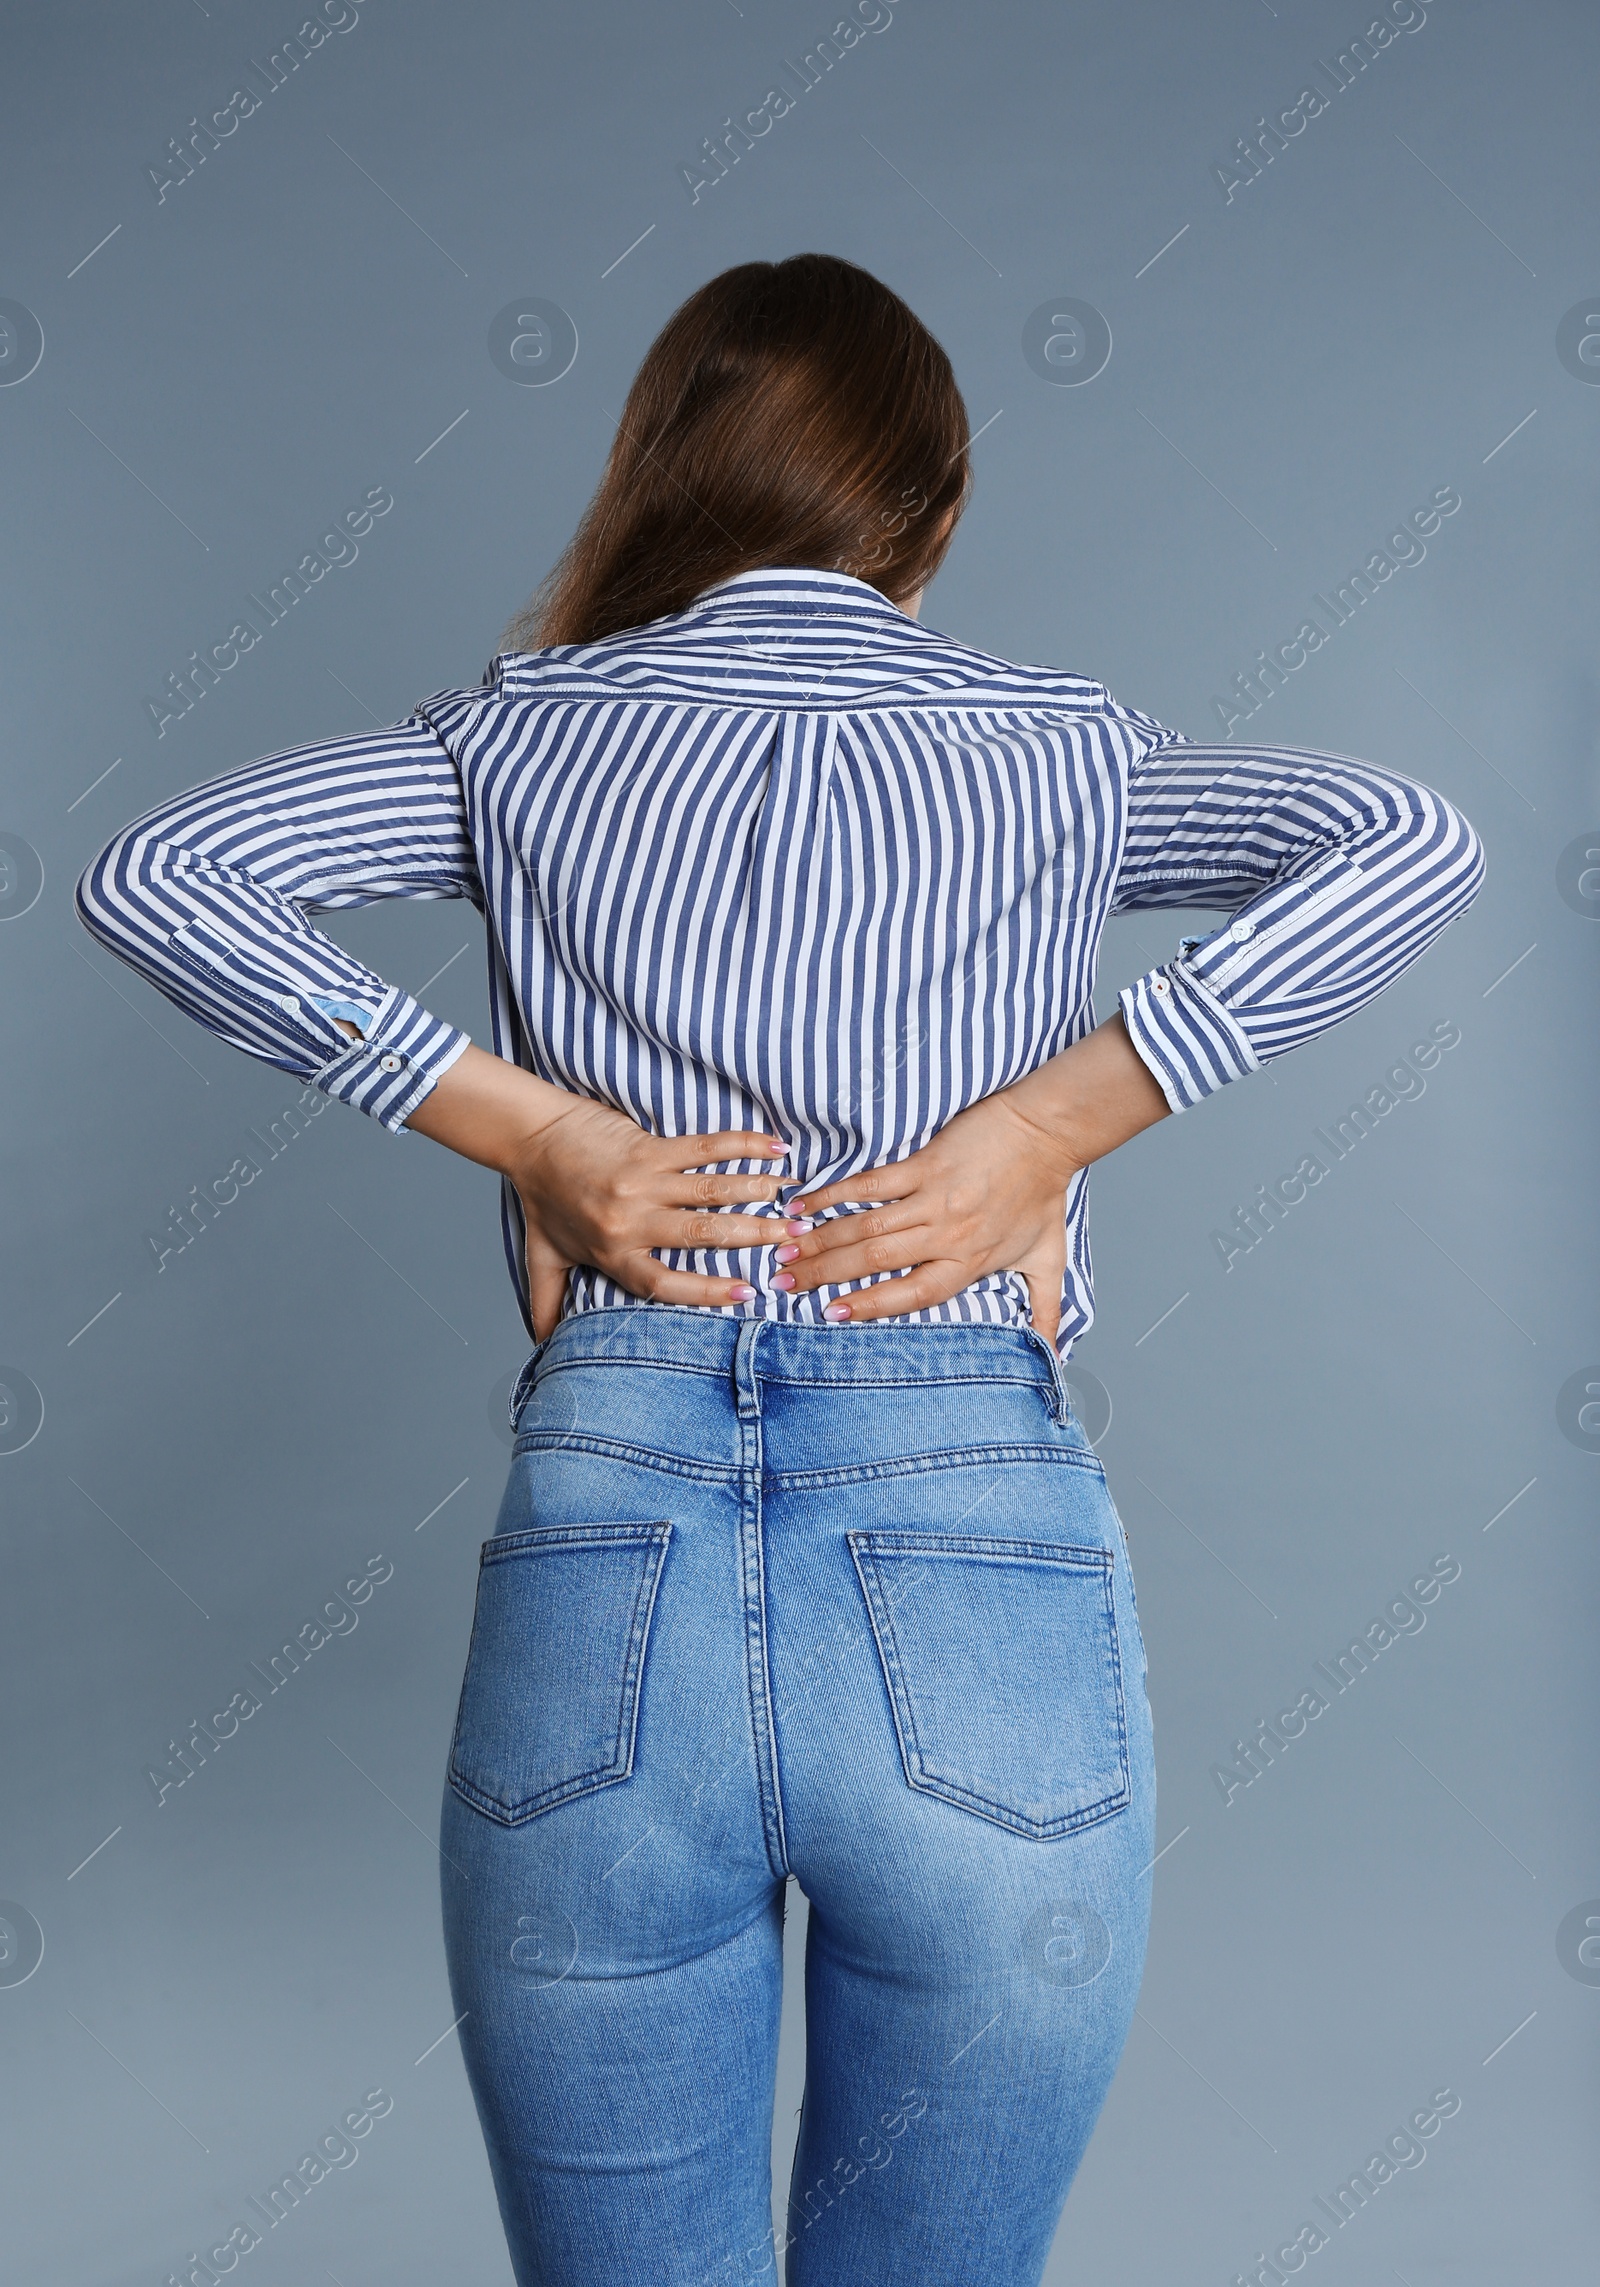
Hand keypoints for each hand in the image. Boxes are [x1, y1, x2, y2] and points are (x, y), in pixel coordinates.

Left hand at [399, 1041, 803, 1340]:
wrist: (530, 1138)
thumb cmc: (542, 1199)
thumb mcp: (543, 1257)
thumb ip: (548, 1302)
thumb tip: (543, 1346)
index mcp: (612, 1252)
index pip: (666, 1281)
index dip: (708, 1291)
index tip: (748, 1294)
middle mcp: (629, 1220)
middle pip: (702, 1234)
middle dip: (753, 1237)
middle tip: (794, 1241)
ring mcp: (641, 1181)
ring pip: (711, 1190)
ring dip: (757, 1193)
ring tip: (792, 1201)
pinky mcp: (648, 1147)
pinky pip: (703, 1147)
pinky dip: (742, 1145)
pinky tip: (775, 1149)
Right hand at [778, 1092, 1080, 1338]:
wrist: (1048, 1133)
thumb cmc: (1045, 1194)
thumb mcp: (1049, 1259)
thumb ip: (1047, 1309)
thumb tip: (1054, 1355)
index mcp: (970, 1261)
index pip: (912, 1293)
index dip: (870, 1306)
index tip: (831, 1315)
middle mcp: (947, 1234)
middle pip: (876, 1261)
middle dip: (824, 1275)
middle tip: (783, 1284)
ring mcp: (933, 1197)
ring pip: (866, 1226)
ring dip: (821, 1240)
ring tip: (785, 1251)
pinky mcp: (924, 1163)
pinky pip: (871, 1183)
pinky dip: (834, 1194)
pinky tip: (804, 1203)